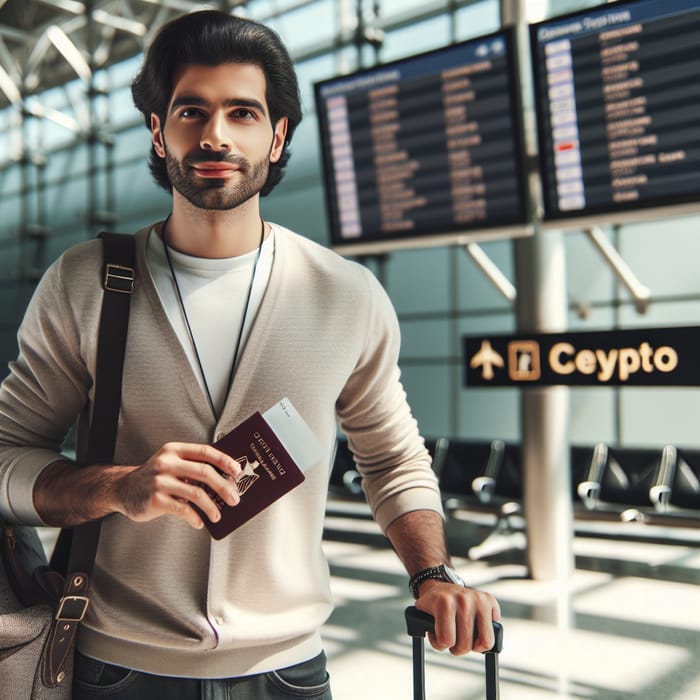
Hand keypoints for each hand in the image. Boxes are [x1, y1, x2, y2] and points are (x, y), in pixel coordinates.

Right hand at [112, 442, 242, 528]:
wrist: (122, 489)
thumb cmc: (153, 478)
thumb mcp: (170, 463)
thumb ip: (192, 466)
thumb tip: (224, 479)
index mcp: (175, 450)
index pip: (205, 452)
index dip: (224, 461)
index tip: (237, 471)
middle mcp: (167, 463)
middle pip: (204, 472)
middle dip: (223, 486)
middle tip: (234, 498)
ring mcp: (160, 481)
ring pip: (196, 493)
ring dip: (211, 506)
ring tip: (217, 515)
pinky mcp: (155, 499)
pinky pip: (182, 509)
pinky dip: (194, 517)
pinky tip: (199, 522)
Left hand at [415, 579, 500, 654]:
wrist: (440, 585)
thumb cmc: (432, 605)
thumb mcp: (420, 615)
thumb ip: (421, 627)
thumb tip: (433, 637)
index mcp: (445, 603)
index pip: (447, 641)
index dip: (441, 644)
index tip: (438, 635)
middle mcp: (463, 599)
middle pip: (465, 645)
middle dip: (457, 647)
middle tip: (452, 637)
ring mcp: (479, 599)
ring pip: (485, 643)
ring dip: (474, 645)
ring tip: (464, 634)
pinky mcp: (490, 600)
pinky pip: (494, 631)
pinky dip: (485, 634)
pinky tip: (475, 625)